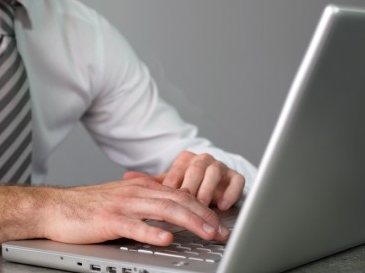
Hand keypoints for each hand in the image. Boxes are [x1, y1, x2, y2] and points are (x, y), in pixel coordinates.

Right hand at [41, 176, 228, 245]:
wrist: (54, 207)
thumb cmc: (87, 206)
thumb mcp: (122, 196)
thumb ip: (146, 198)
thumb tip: (170, 200)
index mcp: (141, 187)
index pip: (179, 194)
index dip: (202, 207)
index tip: (218, 222)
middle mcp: (135, 192)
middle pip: (178, 200)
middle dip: (203, 215)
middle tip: (220, 230)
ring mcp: (123, 205)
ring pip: (163, 210)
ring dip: (189, 221)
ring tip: (206, 232)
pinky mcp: (109, 219)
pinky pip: (135, 226)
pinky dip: (153, 232)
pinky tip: (168, 239)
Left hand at [123, 151, 244, 209]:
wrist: (213, 190)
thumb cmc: (188, 189)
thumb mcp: (168, 186)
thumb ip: (150, 182)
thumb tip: (127, 176)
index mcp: (186, 159)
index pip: (178, 168)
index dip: (173, 183)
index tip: (166, 197)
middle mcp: (204, 160)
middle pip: (196, 169)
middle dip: (191, 187)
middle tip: (185, 204)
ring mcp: (221, 167)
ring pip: (215, 173)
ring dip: (208, 190)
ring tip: (202, 205)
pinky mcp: (236, 177)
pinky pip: (237, 181)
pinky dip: (231, 192)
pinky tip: (223, 205)